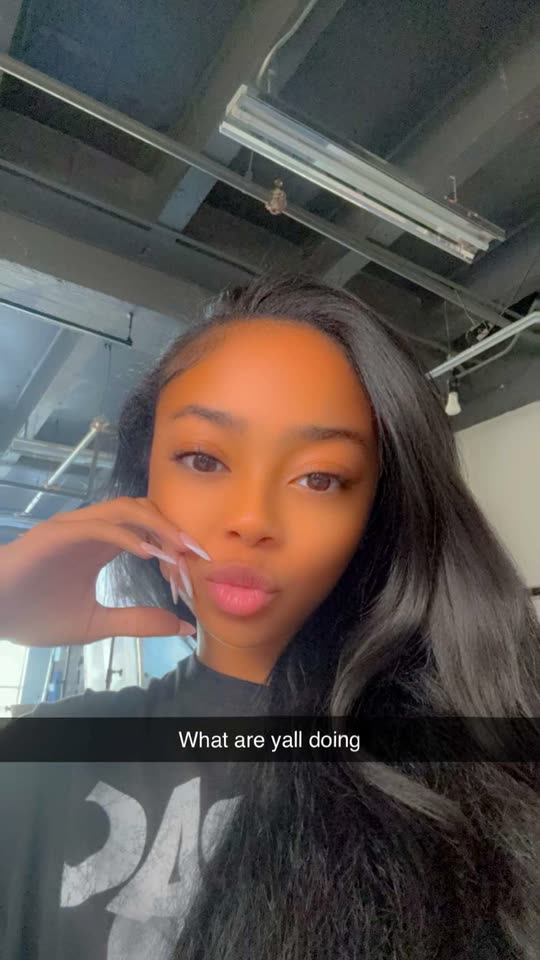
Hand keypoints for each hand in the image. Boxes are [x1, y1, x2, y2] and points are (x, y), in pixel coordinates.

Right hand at [0, 496, 207, 646]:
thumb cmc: (34, 615)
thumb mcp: (95, 624)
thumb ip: (137, 621)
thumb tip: (182, 627)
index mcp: (102, 544)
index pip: (149, 530)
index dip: (175, 546)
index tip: (196, 572)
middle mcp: (92, 528)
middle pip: (145, 511)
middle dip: (174, 531)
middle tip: (198, 557)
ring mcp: (75, 527)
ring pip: (127, 509)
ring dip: (158, 527)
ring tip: (180, 552)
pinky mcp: (58, 533)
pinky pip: (101, 526)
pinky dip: (128, 536)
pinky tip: (149, 554)